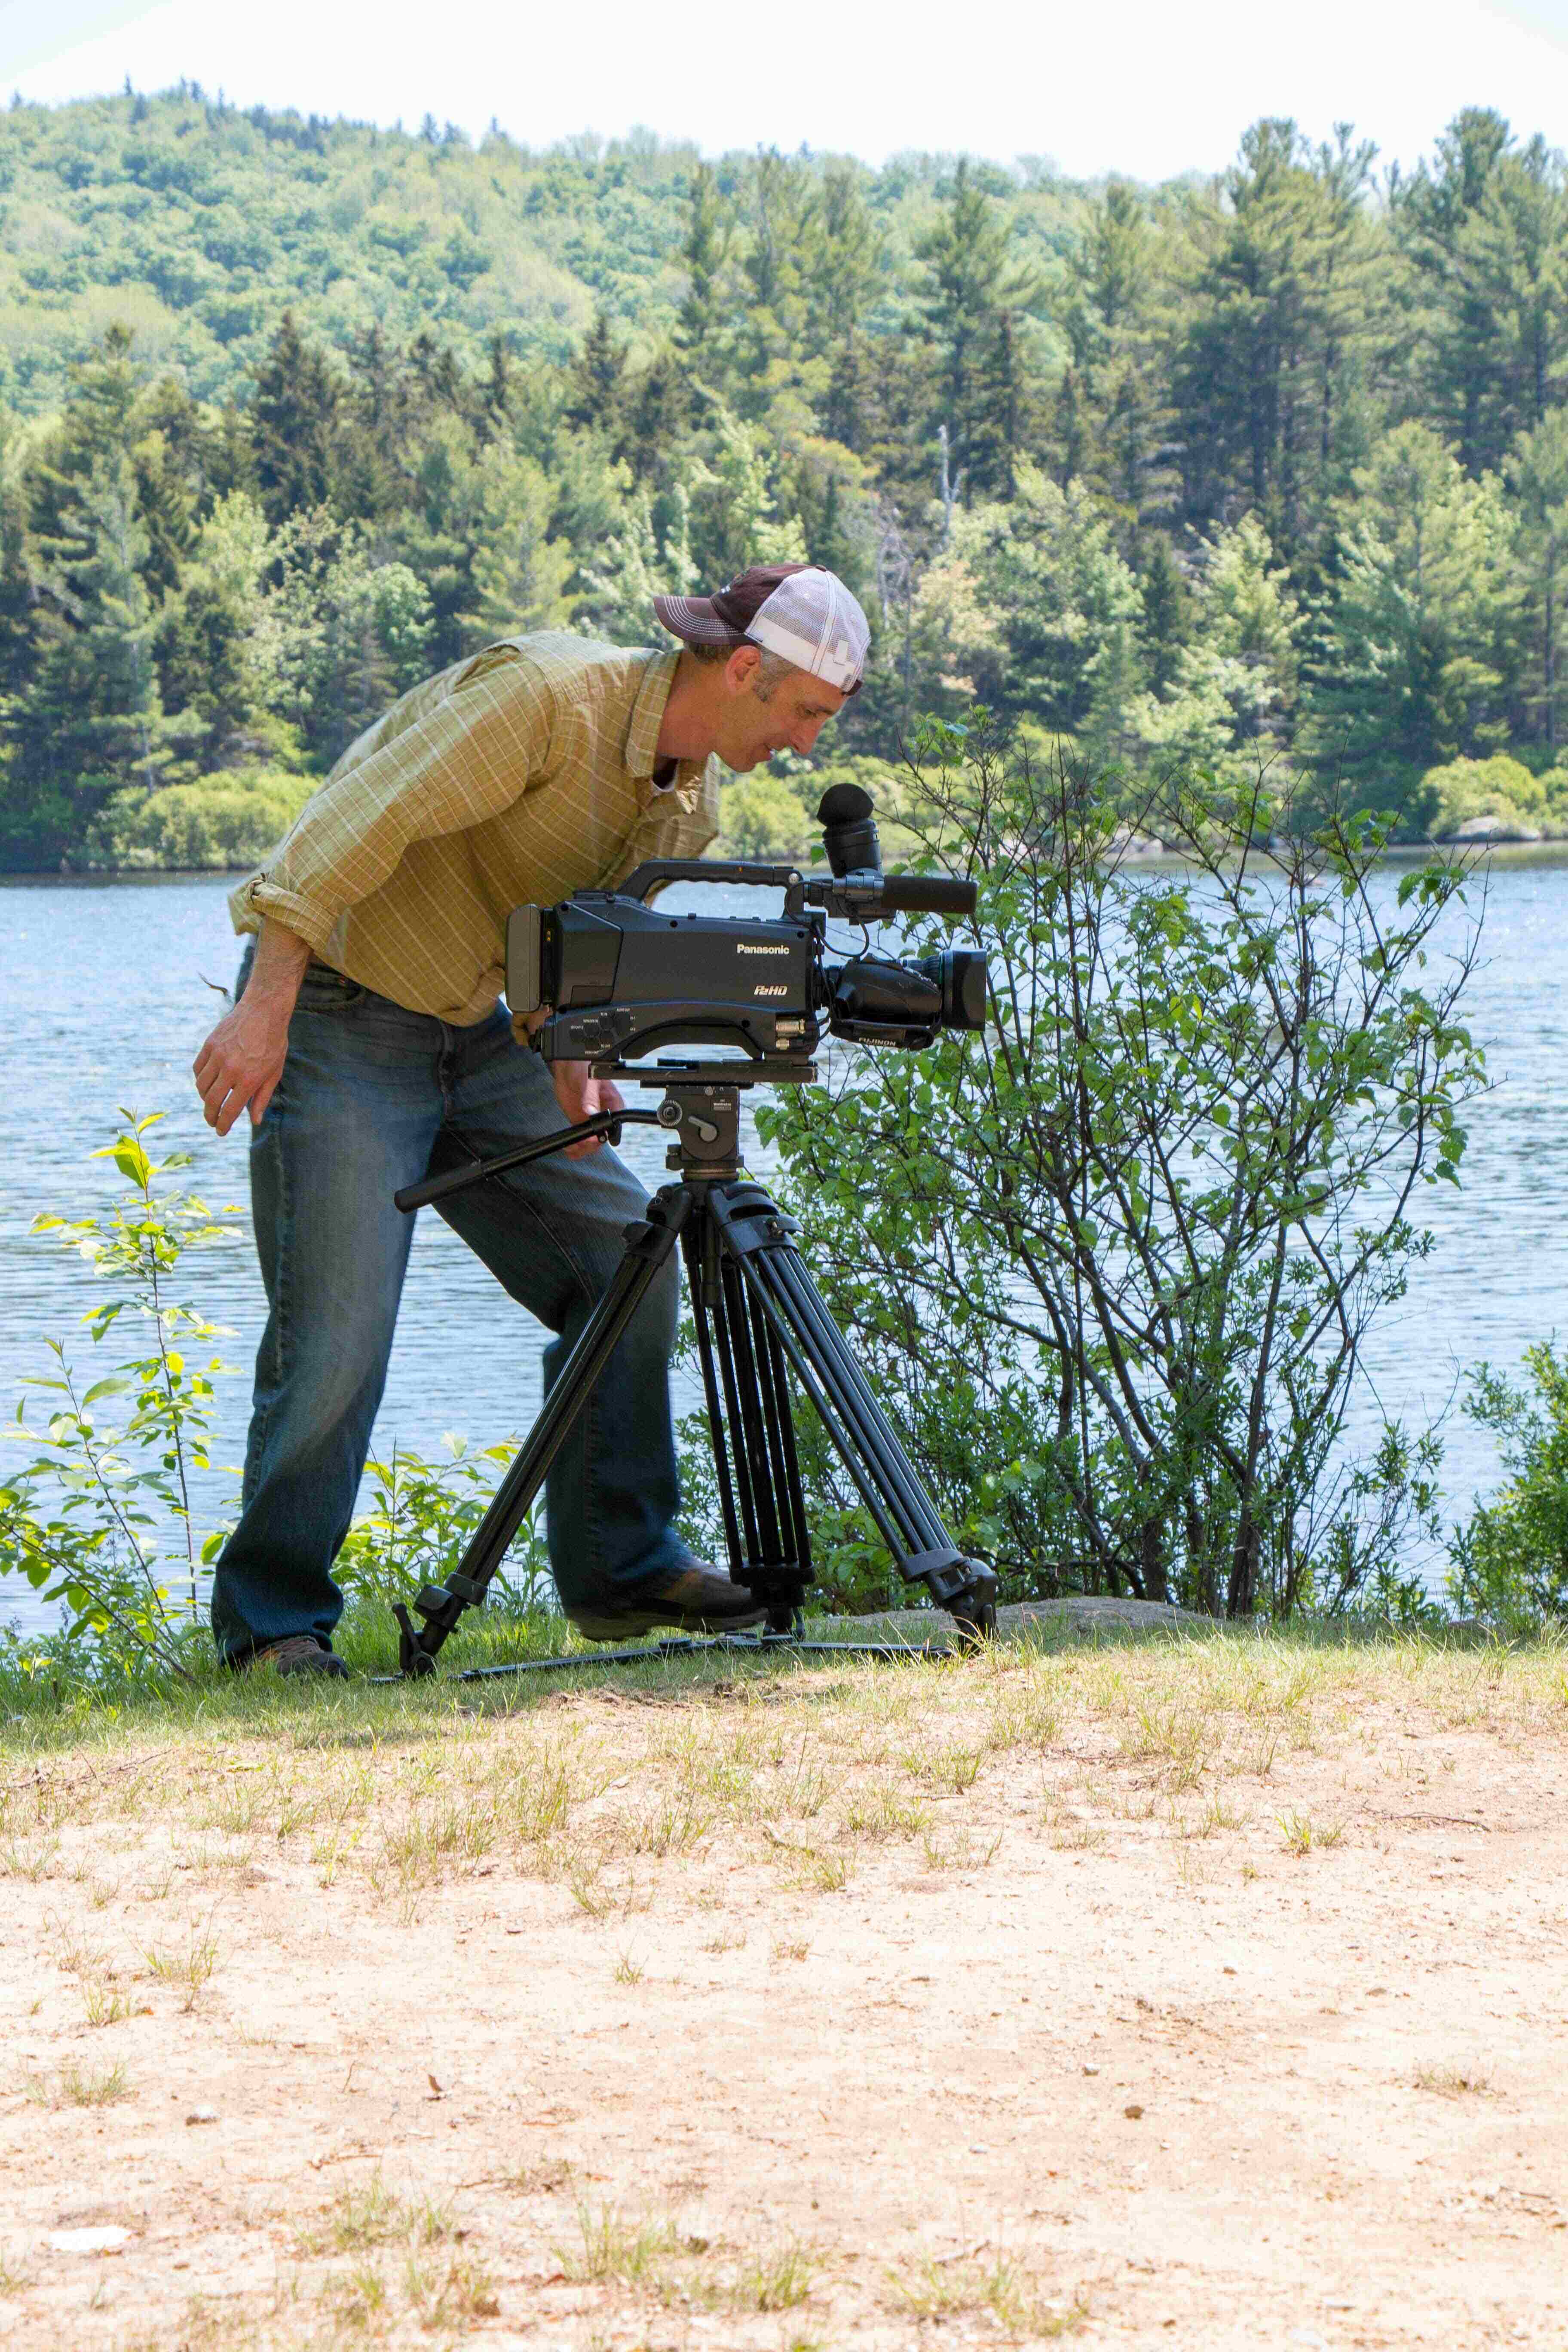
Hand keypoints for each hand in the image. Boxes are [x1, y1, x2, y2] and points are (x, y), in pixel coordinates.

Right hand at [194, 997, 290, 1134]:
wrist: (264, 1010)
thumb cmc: (273, 1043)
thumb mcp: (274, 1073)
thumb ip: (262, 1098)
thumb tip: (254, 1121)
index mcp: (249, 1079)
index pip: (229, 1110)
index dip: (223, 1125)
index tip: (220, 1131)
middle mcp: (230, 1069)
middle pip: (211, 1101)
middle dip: (210, 1116)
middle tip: (212, 1121)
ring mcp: (217, 1055)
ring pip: (202, 1086)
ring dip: (204, 1099)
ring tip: (211, 1103)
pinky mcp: (209, 1044)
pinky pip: (198, 1069)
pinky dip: (200, 1080)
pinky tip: (207, 1084)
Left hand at [550, 1060, 625, 1159]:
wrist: (567, 1064)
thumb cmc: (584, 1066)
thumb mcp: (590, 1081)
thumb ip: (590, 1098)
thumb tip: (591, 1112)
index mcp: (614, 1104)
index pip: (614, 1124)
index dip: (605, 1133)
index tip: (594, 1138)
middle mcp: (604, 1113)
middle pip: (602, 1136)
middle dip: (591, 1144)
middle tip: (580, 1145)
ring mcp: (590, 1118)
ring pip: (590, 1139)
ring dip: (582, 1147)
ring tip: (572, 1149)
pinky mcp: (578, 1119)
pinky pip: (579, 1136)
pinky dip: (574, 1144)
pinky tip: (569, 1148)